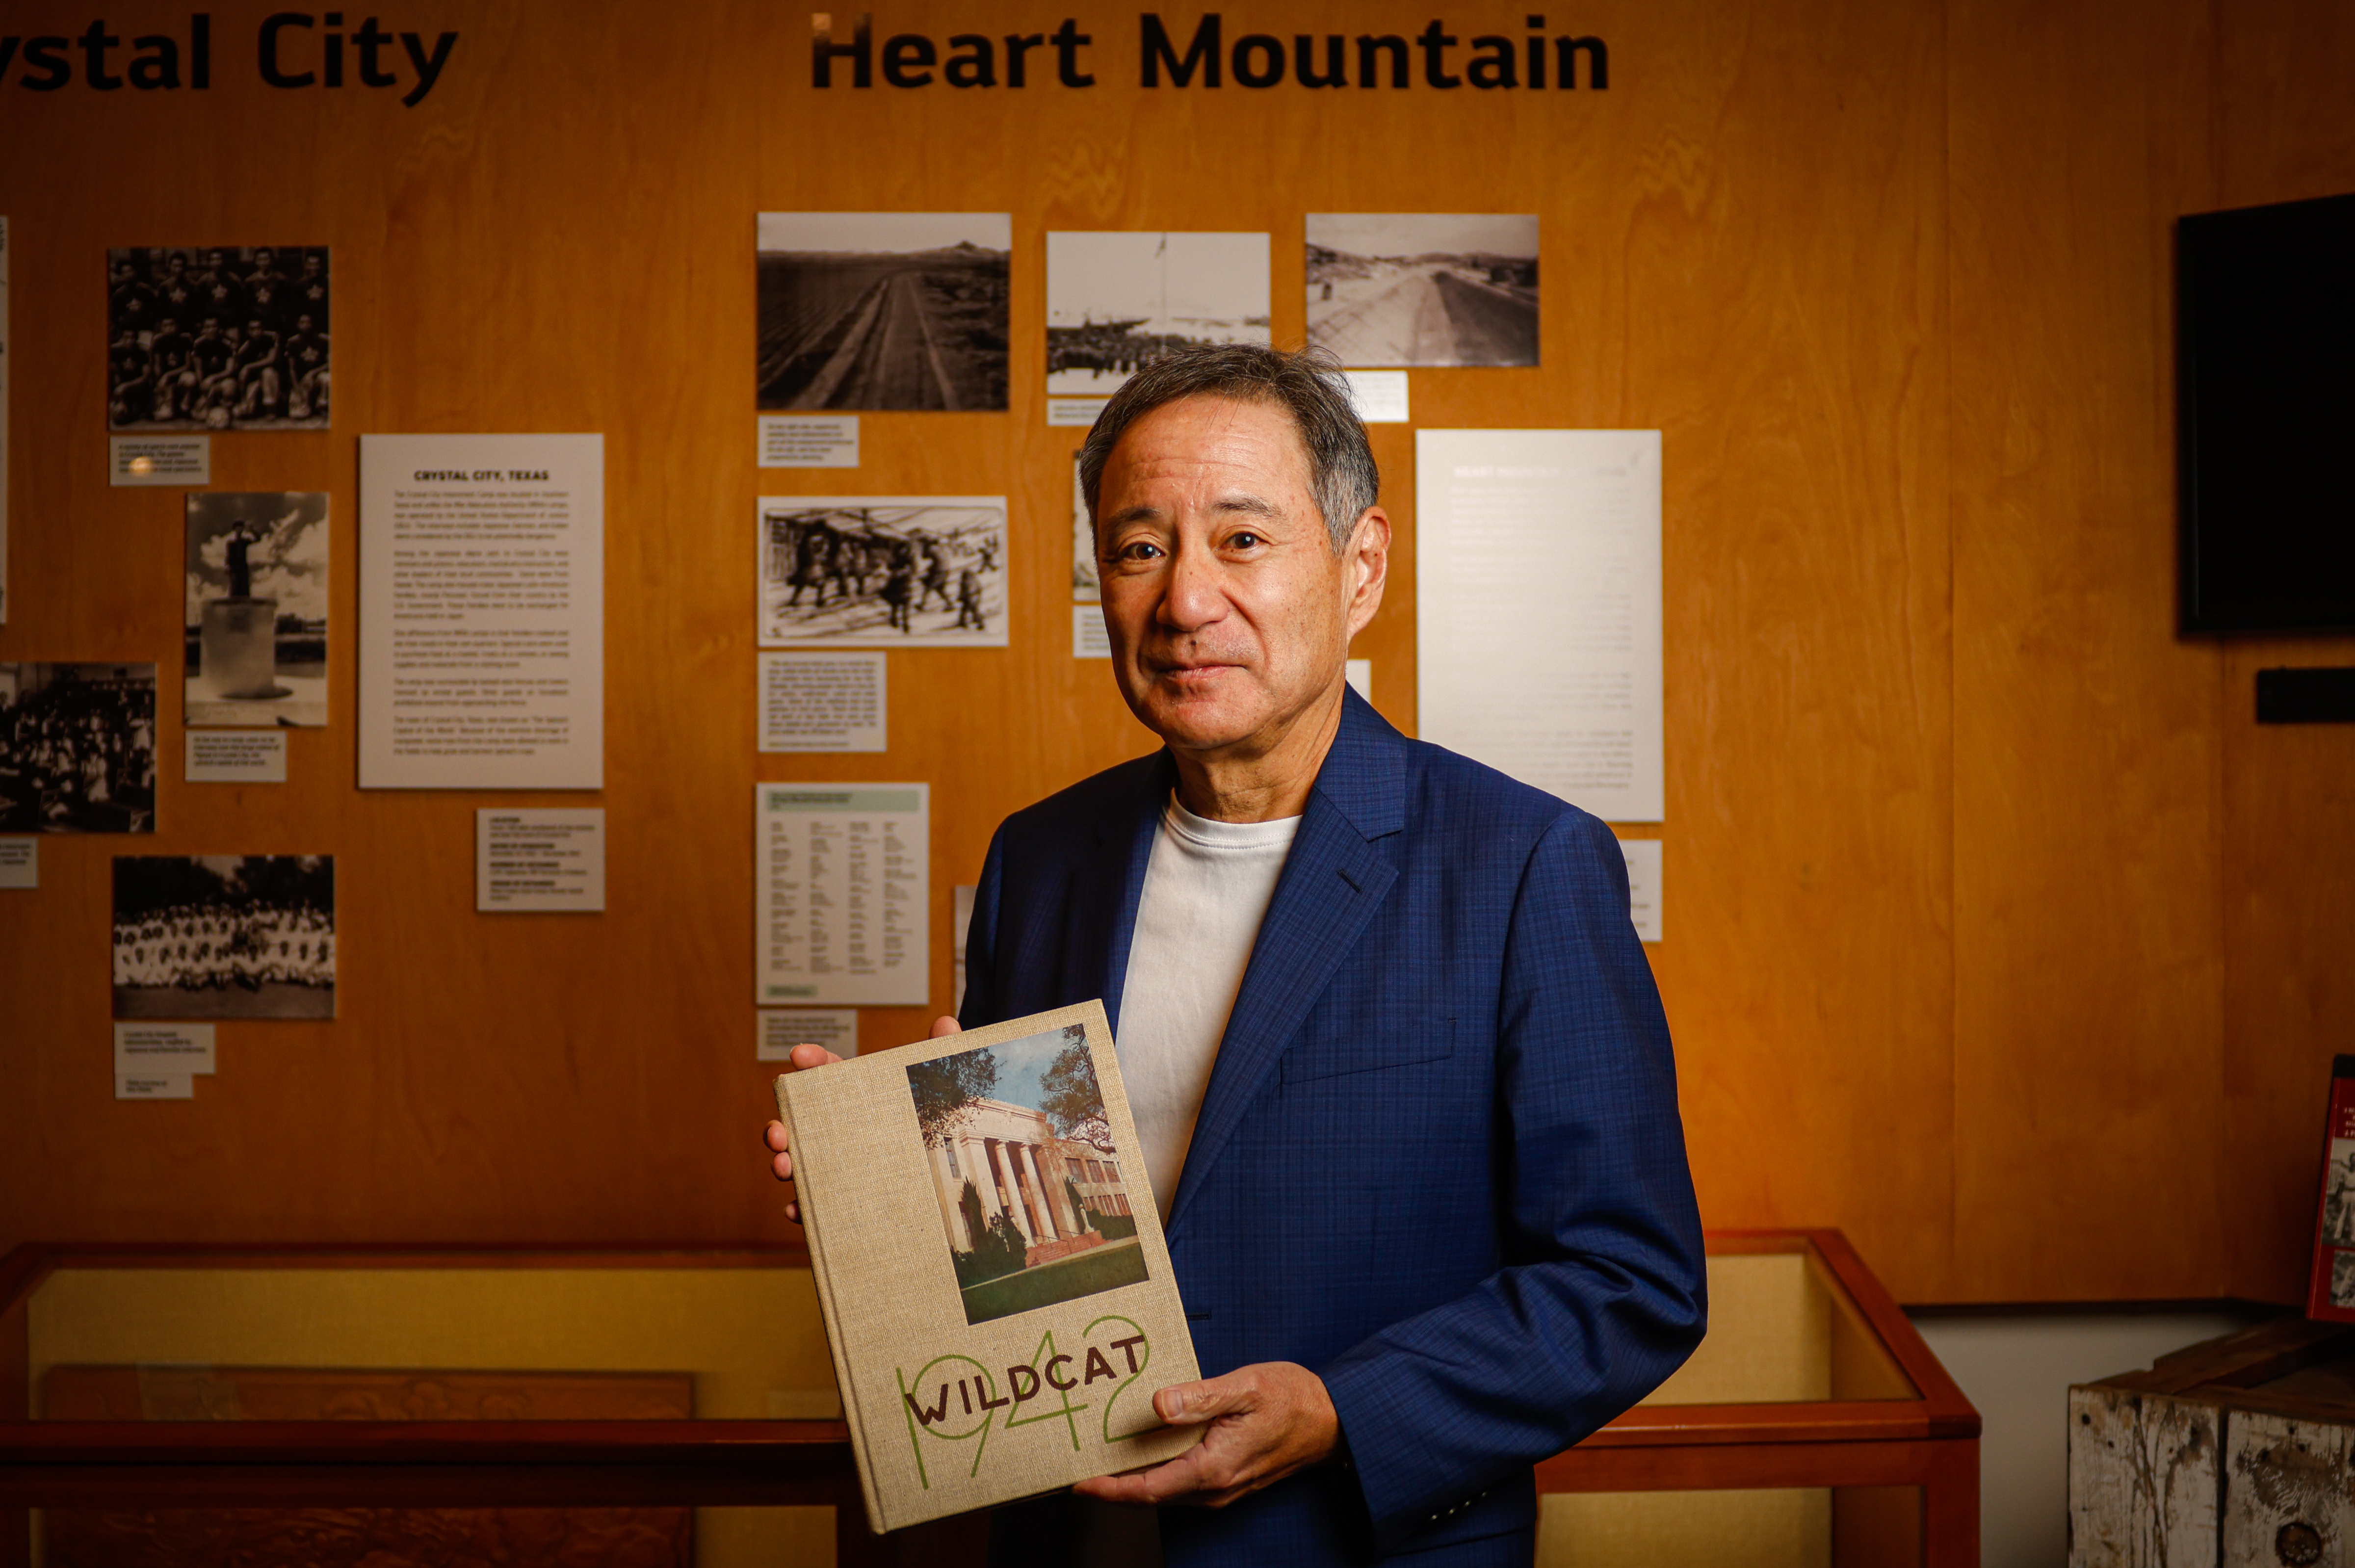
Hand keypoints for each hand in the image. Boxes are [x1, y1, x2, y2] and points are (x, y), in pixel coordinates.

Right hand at [764, 1015, 959, 1221]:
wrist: (947, 1177)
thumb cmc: (933, 1122)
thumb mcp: (940, 1090)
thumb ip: (941, 1055)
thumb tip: (947, 1022)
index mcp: (858, 1095)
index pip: (828, 1072)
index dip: (812, 1061)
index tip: (799, 1054)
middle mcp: (839, 1131)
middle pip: (800, 1123)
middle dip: (781, 1125)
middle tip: (779, 1130)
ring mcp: (836, 1166)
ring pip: (798, 1164)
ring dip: (783, 1164)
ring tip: (784, 1165)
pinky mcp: (840, 1200)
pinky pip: (812, 1207)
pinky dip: (798, 1209)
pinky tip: (795, 1210)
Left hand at [1072, 1362, 1338, 1508]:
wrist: (1332, 1421)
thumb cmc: (1292, 1400)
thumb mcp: (1246, 1387)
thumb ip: (1200, 1397)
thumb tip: (1158, 1406)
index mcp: (1212, 1468)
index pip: (1147, 1490)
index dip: (1108, 1489)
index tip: (1076, 1482)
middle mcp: (1213, 1488)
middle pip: (1148, 1494)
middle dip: (1111, 1484)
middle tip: (1074, 1462)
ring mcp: (1220, 1489)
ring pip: (1163, 1490)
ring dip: (1131, 1478)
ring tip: (1099, 1453)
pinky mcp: (1225, 1480)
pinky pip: (1179, 1482)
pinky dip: (1155, 1471)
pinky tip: (1142, 1447)